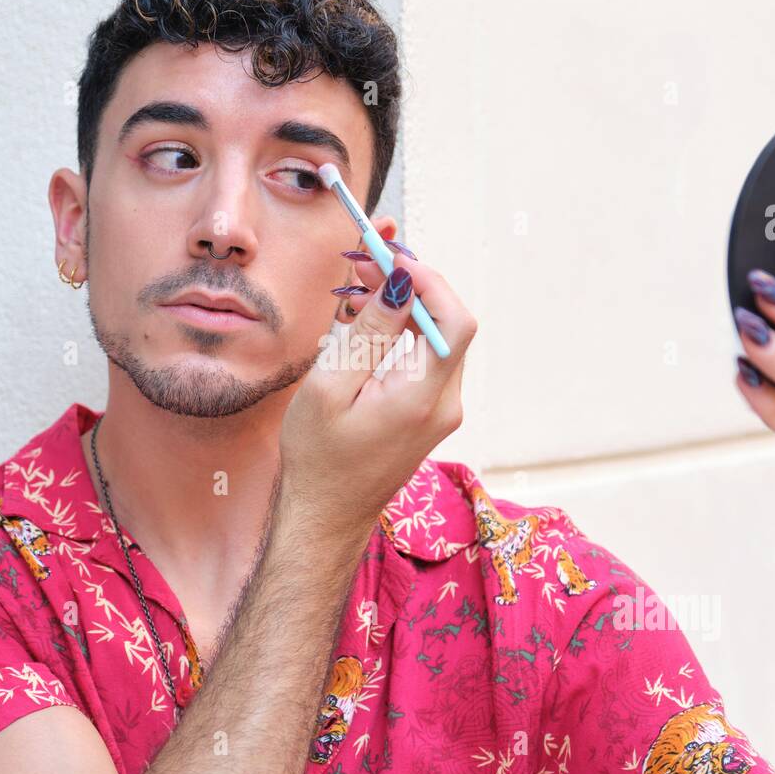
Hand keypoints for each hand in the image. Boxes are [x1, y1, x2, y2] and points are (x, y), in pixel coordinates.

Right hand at [281, 248, 476, 535]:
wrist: (326, 515)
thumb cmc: (320, 459)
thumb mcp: (332, 387)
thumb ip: (370, 332)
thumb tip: (399, 283)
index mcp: (423, 398)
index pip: (454, 320)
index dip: (429, 280)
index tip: (390, 258)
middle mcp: (444, 403)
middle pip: (447, 324)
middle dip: (410, 286)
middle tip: (363, 265)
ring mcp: (441, 410)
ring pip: (436, 338)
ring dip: (402, 307)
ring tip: (356, 290)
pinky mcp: (429, 413)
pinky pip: (425, 358)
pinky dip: (400, 333)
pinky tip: (364, 325)